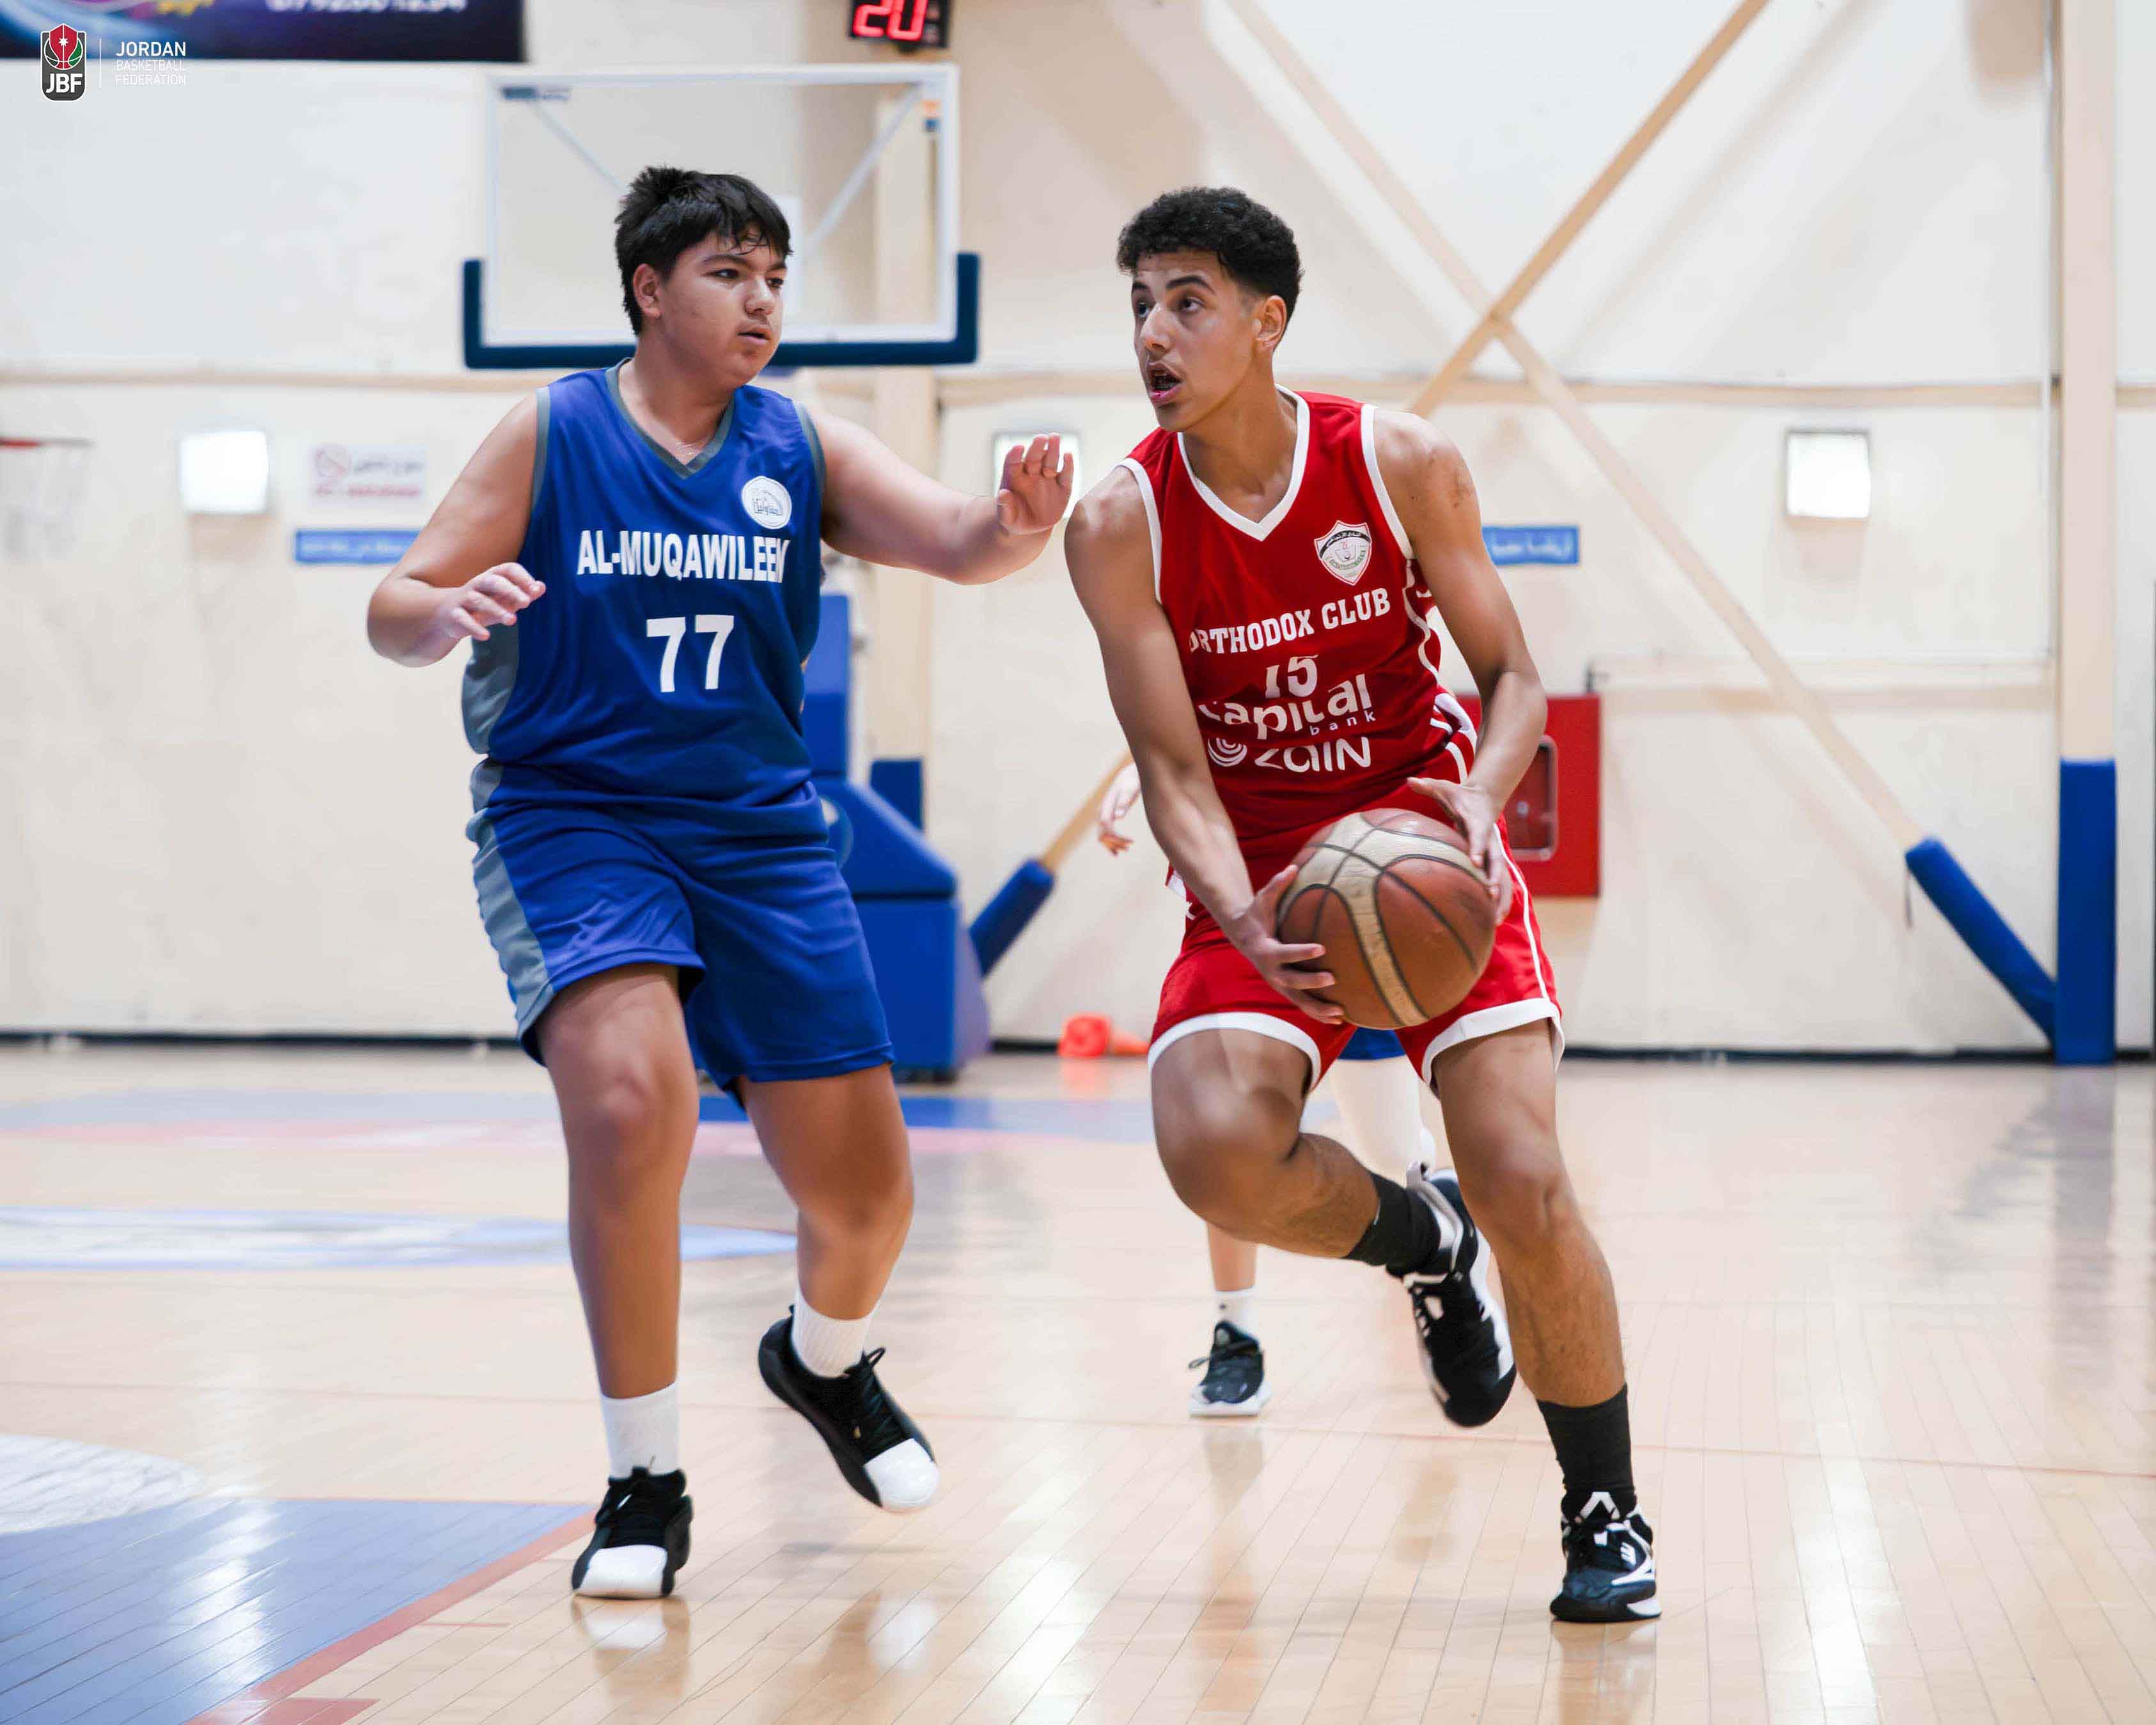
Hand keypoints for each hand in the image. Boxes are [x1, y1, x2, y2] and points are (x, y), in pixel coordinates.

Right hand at [421, 563, 544, 659]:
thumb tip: (541, 587)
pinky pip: (463, 618)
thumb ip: (523, 594)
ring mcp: (464, 598)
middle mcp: (477, 584)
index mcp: (492, 577)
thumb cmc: (485, 605)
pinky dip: (474, 627)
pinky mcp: (454, 614)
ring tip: (512, 620)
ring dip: (497, 610)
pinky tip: (486, 636)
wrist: (449, 615)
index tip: (535, 590)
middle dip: (510, 590)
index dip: (522, 577)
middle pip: (493, 581)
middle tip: (527, 603)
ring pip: (479, 600)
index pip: (508, 569)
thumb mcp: (505, 599)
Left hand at [995, 434, 1073, 534]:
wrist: (1031, 528)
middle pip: (1034, 457)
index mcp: (1014, 476)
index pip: (1013, 462)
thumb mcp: (1006, 517)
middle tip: (1041, 438)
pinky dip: (1068, 466)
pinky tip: (1068, 455)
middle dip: (1037, 447)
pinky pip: (1066, 475)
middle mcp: (1031, 473)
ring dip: (1052, 450)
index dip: (1015, 455)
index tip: (1019, 448)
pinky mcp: (1063, 488)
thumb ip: (1004, 506)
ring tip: (1054, 438)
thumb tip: (1002, 494)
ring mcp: (1048, 479)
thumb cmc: (1014, 519)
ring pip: (1050, 461)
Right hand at [1095, 763, 1141, 855]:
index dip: (1117, 838)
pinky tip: (1117, 852)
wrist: (1127, 778)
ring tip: (1127, 849)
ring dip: (1113, 845)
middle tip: (1130, 846)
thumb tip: (1119, 816)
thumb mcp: (1131, 791)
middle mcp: (1101, 812)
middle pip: (1102, 834)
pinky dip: (1110, 844)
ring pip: (1102, 837)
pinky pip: (1104, 834)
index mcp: (1106, 807)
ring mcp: (1102, 815)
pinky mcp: (1106, 817)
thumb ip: (1125, 802)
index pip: (1106, 827)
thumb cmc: (1131, 783)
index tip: (1131, 842)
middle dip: (1116, 843)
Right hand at [1224, 864, 1344, 1024]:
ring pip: (1298, 1000)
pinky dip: (1318, 1013)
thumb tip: (1294, 866)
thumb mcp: (1264, 898)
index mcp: (1265, 949)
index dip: (1302, 951)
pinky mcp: (1284, 989)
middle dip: (1311, 982)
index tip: (1322, 948)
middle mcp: (1270, 971)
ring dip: (1318, 1007)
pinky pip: (1302, 1004)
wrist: (1242, 935)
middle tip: (1333, 978)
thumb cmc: (1257, 914)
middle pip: (1291, 981)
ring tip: (1340, 1011)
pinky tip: (1338, 1018)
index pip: (1285, 952)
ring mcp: (1277, 983)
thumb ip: (1278, 884)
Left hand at [1408, 776, 1514, 923]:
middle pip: (1496, 861)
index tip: (1474, 861)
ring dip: (1501, 897)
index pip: (1479, 835)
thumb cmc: (1460, 796)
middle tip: (1490, 895)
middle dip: (1494, 879)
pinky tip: (1494, 921)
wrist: (1484, 798)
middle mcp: (1490, 840)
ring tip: (1496, 920)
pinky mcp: (1492, 861)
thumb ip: (1428, 786)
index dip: (1477, 847)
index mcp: (1479, 823)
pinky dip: (1499, 900)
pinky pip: (1498, 883)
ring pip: (1502, 877)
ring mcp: (1494, 852)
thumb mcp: (1444, 788)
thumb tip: (1410, 779)